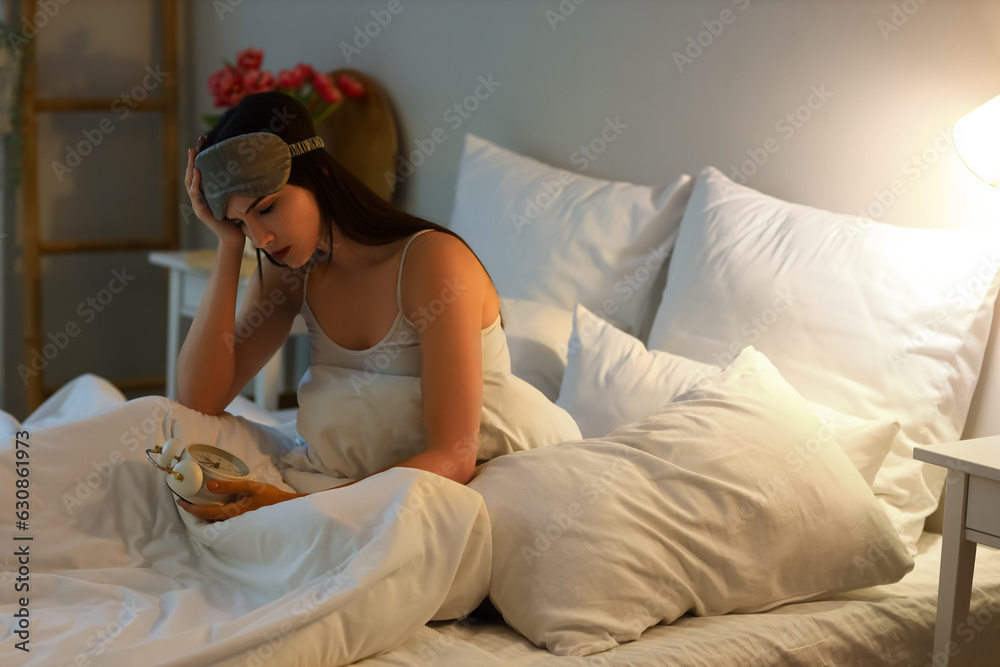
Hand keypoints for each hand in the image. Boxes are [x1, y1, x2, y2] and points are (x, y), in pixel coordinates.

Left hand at [176, 479, 304, 521]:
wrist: (287, 510)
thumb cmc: (271, 498)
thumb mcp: (252, 487)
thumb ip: (230, 486)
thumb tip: (209, 486)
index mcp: (231, 513)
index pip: (204, 512)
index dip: (190, 508)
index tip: (179, 501)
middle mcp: (231, 522)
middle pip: (206, 519)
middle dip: (194, 512)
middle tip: (185, 502)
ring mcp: (236, 525)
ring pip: (213, 521)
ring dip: (203, 514)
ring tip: (196, 504)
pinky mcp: (241, 523)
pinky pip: (222, 521)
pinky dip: (214, 515)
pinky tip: (214, 507)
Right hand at [184, 134, 245, 246]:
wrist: (235, 237)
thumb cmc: (236, 218)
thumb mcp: (234, 197)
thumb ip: (233, 185)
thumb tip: (246, 166)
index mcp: (205, 192)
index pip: (199, 171)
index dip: (200, 156)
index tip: (204, 140)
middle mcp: (199, 197)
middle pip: (192, 173)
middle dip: (193, 157)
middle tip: (198, 141)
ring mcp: (198, 204)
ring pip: (190, 183)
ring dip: (191, 167)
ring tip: (194, 153)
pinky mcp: (201, 212)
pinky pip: (196, 196)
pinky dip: (197, 184)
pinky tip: (198, 173)